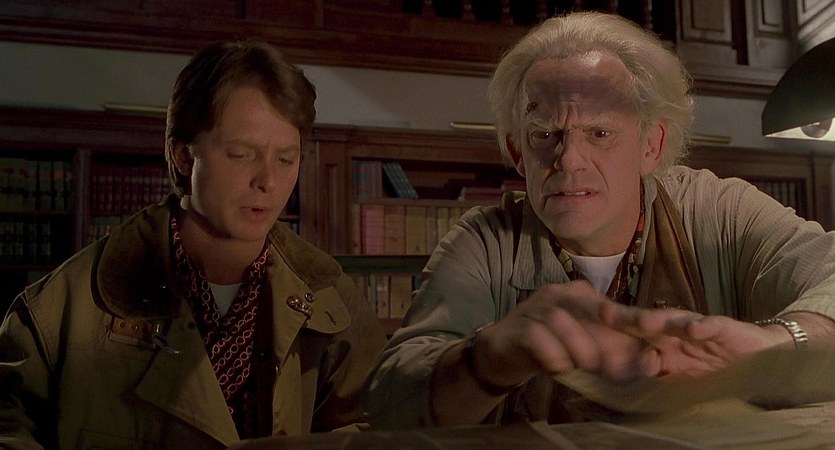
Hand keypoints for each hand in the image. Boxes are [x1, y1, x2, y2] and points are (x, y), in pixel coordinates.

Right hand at [472, 280, 646, 386]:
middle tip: (617, 368)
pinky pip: (536, 334)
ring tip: (586, 366)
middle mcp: (560, 294)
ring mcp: (535, 307)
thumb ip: (616, 355)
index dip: (633, 316)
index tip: (652, 328)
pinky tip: (558, 367)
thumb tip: (654, 364)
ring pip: (560, 319)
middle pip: (589, 307)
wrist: (503, 354)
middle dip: (607, 337)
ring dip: (577, 345)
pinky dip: (550, 351)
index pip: (612, 306)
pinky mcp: (517, 326)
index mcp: (581, 296)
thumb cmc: (552, 349)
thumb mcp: (586, 350)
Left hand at [599, 302, 786, 378]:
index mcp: (661, 344)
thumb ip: (655, 378)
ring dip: (660, 320)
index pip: (632, 339)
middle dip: (626, 319)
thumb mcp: (680, 376)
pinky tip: (695, 329)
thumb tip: (619, 392)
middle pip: (646, 324)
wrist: (756, 357)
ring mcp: (698, 328)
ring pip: (675, 321)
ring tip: (643, 321)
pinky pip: (713, 326)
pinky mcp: (725, 328)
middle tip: (604, 314)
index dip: (614, 339)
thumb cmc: (713, 367)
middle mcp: (674, 332)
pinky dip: (704, 327)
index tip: (591, 336)